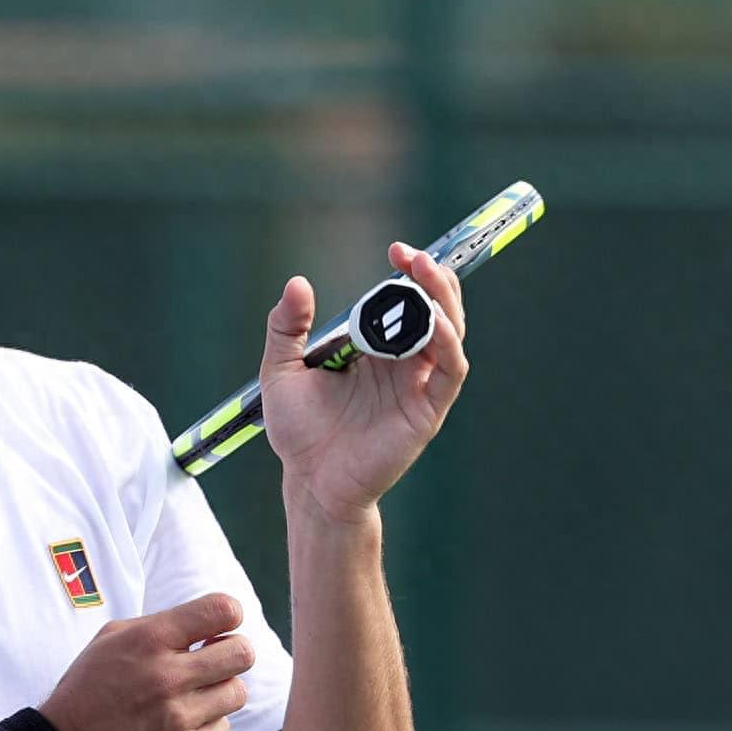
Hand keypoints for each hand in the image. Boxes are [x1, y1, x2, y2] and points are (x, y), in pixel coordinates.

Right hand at [37, 594, 255, 730]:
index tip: (218, 626)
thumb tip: (210, 622)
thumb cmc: (91, 686)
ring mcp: (178, 717)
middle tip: (215, 661)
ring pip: (237, 693)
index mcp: (149, 639)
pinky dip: (208, 724)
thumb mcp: (111, 638)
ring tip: (196, 694)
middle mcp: (167, 676)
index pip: (221, 610)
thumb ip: (160, 624)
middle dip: (233, 653)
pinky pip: (223, 728)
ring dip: (221, 691)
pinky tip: (183, 722)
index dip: (228, 614)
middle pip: (242, 653)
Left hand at [258, 242, 469, 523]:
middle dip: (432, 278)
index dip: (409, 273)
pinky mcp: (428, 409)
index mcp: (374, 348)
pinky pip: (450, 370)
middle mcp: (402, 362)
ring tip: (426, 275)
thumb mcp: (280, 369)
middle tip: (413, 256)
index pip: (405, 301)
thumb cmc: (298, 429)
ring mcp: (418, 385)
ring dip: (444, 301)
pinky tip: (436, 324)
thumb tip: (297, 282)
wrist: (310, 480)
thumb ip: (285, 327)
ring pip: (451, 333)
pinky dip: (448, 343)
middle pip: (437, 309)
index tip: (396, 249)